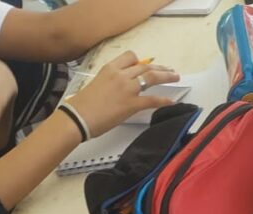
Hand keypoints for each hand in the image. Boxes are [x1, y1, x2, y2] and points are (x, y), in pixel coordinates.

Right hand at [65, 51, 179, 138]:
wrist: (77, 117)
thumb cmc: (83, 105)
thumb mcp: (97, 84)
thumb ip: (111, 82)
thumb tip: (119, 88)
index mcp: (110, 68)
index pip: (131, 57)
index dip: (142, 61)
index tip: (148, 64)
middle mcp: (120, 75)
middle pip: (145, 66)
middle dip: (160, 67)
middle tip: (169, 70)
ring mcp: (127, 89)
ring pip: (152, 77)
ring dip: (166, 76)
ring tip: (175, 77)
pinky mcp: (131, 104)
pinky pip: (152, 100)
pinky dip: (164, 100)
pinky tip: (171, 102)